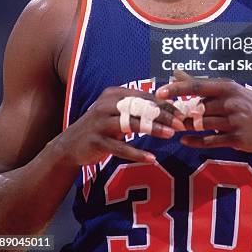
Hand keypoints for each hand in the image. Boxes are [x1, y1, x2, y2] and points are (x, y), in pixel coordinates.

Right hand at [57, 87, 184, 165]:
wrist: (70, 146)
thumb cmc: (102, 127)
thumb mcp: (118, 113)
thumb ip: (137, 108)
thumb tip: (167, 105)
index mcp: (115, 94)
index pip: (145, 96)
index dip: (164, 104)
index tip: (181, 113)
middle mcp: (106, 104)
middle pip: (140, 107)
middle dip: (162, 115)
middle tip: (180, 124)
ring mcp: (100, 122)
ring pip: (131, 124)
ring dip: (153, 129)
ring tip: (170, 135)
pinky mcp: (96, 141)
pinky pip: (119, 147)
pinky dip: (136, 153)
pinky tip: (151, 158)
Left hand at [156, 72, 251, 151]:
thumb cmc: (247, 103)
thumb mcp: (227, 89)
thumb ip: (199, 83)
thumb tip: (175, 72)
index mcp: (226, 87)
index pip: (197, 86)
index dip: (177, 89)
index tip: (159, 93)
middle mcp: (230, 102)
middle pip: (197, 108)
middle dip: (181, 113)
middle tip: (167, 116)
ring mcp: (234, 121)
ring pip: (202, 125)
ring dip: (187, 127)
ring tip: (176, 127)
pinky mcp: (237, 139)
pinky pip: (211, 141)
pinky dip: (196, 141)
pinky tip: (185, 140)